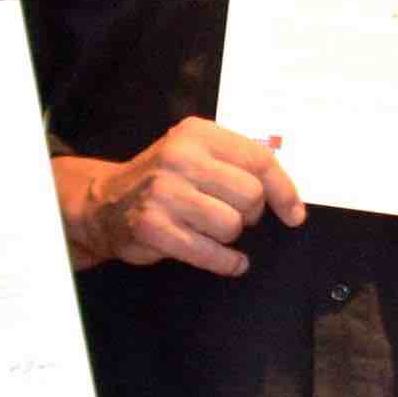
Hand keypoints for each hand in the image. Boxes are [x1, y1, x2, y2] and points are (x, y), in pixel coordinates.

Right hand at [70, 121, 302, 275]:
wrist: (103, 203)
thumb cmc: (165, 180)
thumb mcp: (197, 154)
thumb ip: (239, 164)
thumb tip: (291, 202)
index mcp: (197, 134)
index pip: (259, 160)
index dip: (284, 191)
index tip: (294, 214)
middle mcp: (180, 158)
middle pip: (250, 196)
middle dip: (250, 213)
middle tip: (232, 215)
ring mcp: (163, 193)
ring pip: (232, 225)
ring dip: (230, 235)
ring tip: (210, 229)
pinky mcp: (154, 227)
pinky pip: (211, 252)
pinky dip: (227, 262)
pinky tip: (230, 261)